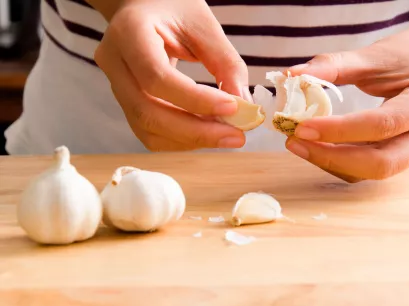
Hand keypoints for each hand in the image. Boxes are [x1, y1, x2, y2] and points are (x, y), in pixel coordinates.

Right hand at [94, 0, 248, 150]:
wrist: (143, 7)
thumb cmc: (173, 7)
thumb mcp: (203, 24)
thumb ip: (225, 62)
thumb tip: (244, 107)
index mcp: (129, 33)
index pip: (157, 77)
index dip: (196, 100)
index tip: (233, 108)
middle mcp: (114, 63)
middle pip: (147, 113)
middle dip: (196, 132)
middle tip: (236, 137)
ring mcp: (115, 86)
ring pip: (147, 129)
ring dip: (190, 140)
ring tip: (226, 136)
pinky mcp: (126, 102)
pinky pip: (150, 132)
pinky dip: (181, 140)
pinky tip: (207, 133)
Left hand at [284, 20, 408, 181]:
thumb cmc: (408, 55)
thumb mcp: (373, 55)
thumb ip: (333, 66)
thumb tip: (291, 76)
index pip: (381, 125)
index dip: (338, 131)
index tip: (301, 127)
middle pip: (381, 163)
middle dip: (333, 158)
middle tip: (294, 142)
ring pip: (374, 171)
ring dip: (333, 162)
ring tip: (300, 144)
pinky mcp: (407, 156)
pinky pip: (371, 168)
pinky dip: (341, 161)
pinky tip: (318, 146)